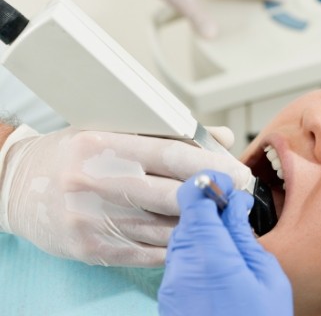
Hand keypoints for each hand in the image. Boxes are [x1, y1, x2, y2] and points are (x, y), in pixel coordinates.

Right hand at [0, 125, 251, 266]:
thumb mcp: (113, 127)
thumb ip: (168, 132)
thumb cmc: (71, 152)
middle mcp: (93, 182)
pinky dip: (174, 244)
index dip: (209, 164)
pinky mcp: (89, 248)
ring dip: (199, 223)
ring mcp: (90, 219)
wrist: (16, 186)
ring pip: (161, 227)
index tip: (236, 170)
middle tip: (240, 194)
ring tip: (225, 215)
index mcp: (101, 144)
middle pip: (169, 194)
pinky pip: (145, 251)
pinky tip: (194, 235)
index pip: (169, 154)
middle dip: (212, 196)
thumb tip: (219, 138)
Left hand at [158, 170, 291, 315]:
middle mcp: (182, 265)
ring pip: (181, 238)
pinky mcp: (168, 298)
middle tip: (233, 214)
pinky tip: (217, 264)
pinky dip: (195, 252)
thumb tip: (234, 205)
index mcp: (210, 254)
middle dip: (208, 209)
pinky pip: (178, 261)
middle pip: (186, 217)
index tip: (224, 184)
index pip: (193, 199)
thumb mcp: (267, 277)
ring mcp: (171, 284)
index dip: (208, 184)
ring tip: (229, 243)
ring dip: (202, 231)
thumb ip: (244, 235)